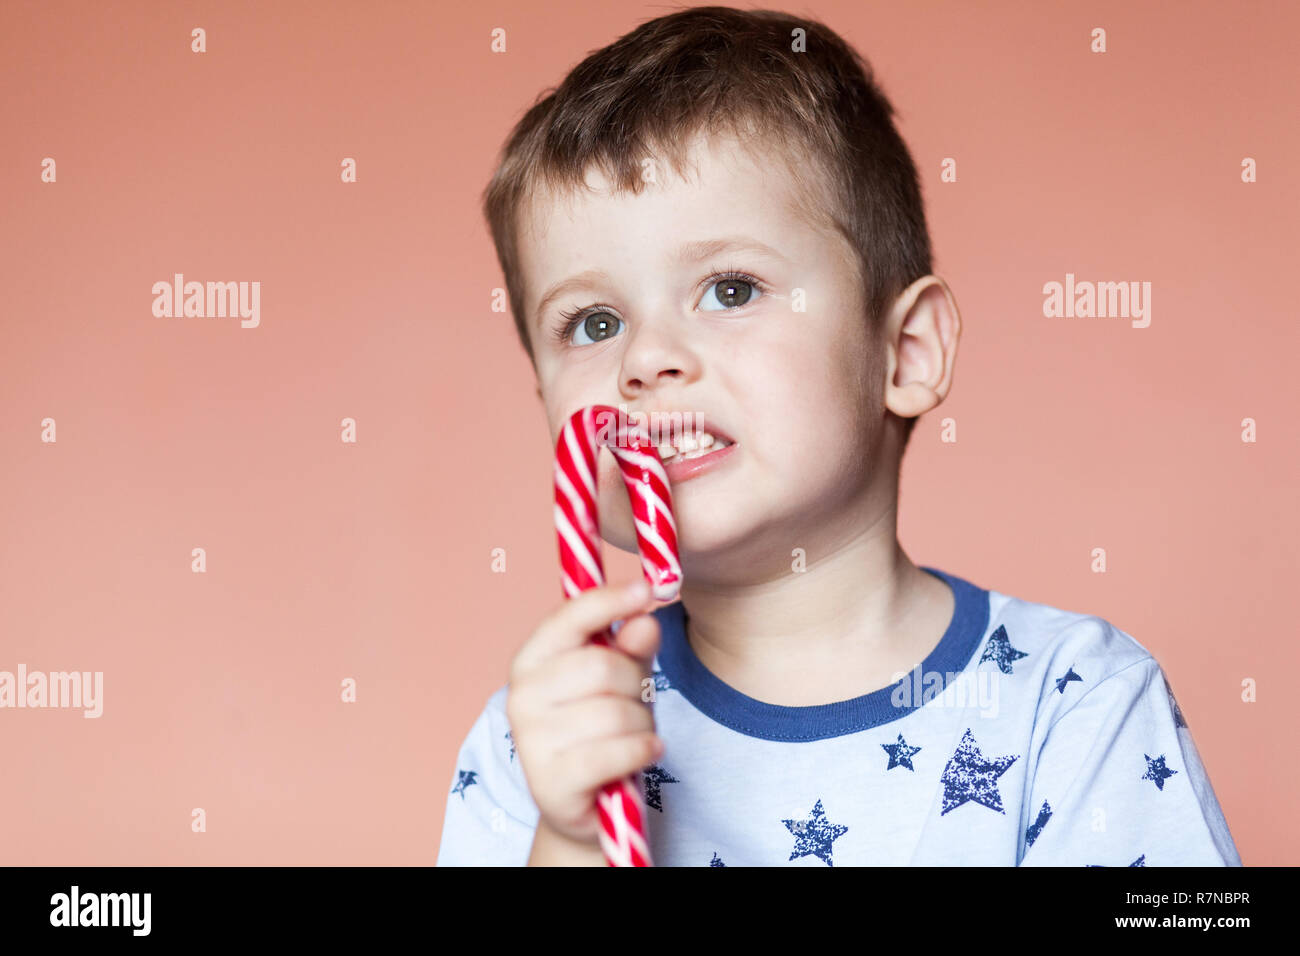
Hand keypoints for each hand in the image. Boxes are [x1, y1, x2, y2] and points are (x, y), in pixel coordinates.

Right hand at [506, 580, 663, 849]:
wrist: (586, 802)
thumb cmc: (602, 728)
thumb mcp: (623, 678)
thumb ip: (632, 646)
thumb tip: (644, 619)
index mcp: (532, 659)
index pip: (570, 617)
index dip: (610, 600)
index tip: (647, 589)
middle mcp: (521, 696)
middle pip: (602, 667)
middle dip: (635, 684)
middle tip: (637, 701)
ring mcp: (531, 741)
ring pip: (615, 713)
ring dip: (642, 724)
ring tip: (635, 734)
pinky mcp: (550, 783)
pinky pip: (615, 753)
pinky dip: (642, 750)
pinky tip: (647, 751)